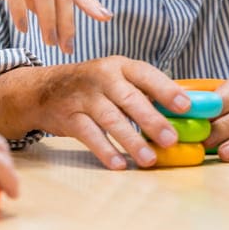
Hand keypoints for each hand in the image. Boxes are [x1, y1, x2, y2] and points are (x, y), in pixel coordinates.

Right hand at [2, 56, 190, 169]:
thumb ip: (144, 91)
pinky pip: (89, 135)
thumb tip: (185, 110)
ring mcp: (83, 97)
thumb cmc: (91, 86)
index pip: (146, 74)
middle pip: (129, 98)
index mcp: (119, 66)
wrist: (42, 90)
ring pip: (110, 119)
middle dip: (152, 119)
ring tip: (148, 159)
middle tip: (170, 139)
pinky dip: (105, 150)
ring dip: (131, 140)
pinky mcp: (68, 117)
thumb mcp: (115, 78)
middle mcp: (101, 77)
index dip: (166, 89)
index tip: (186, 106)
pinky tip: (119, 164)